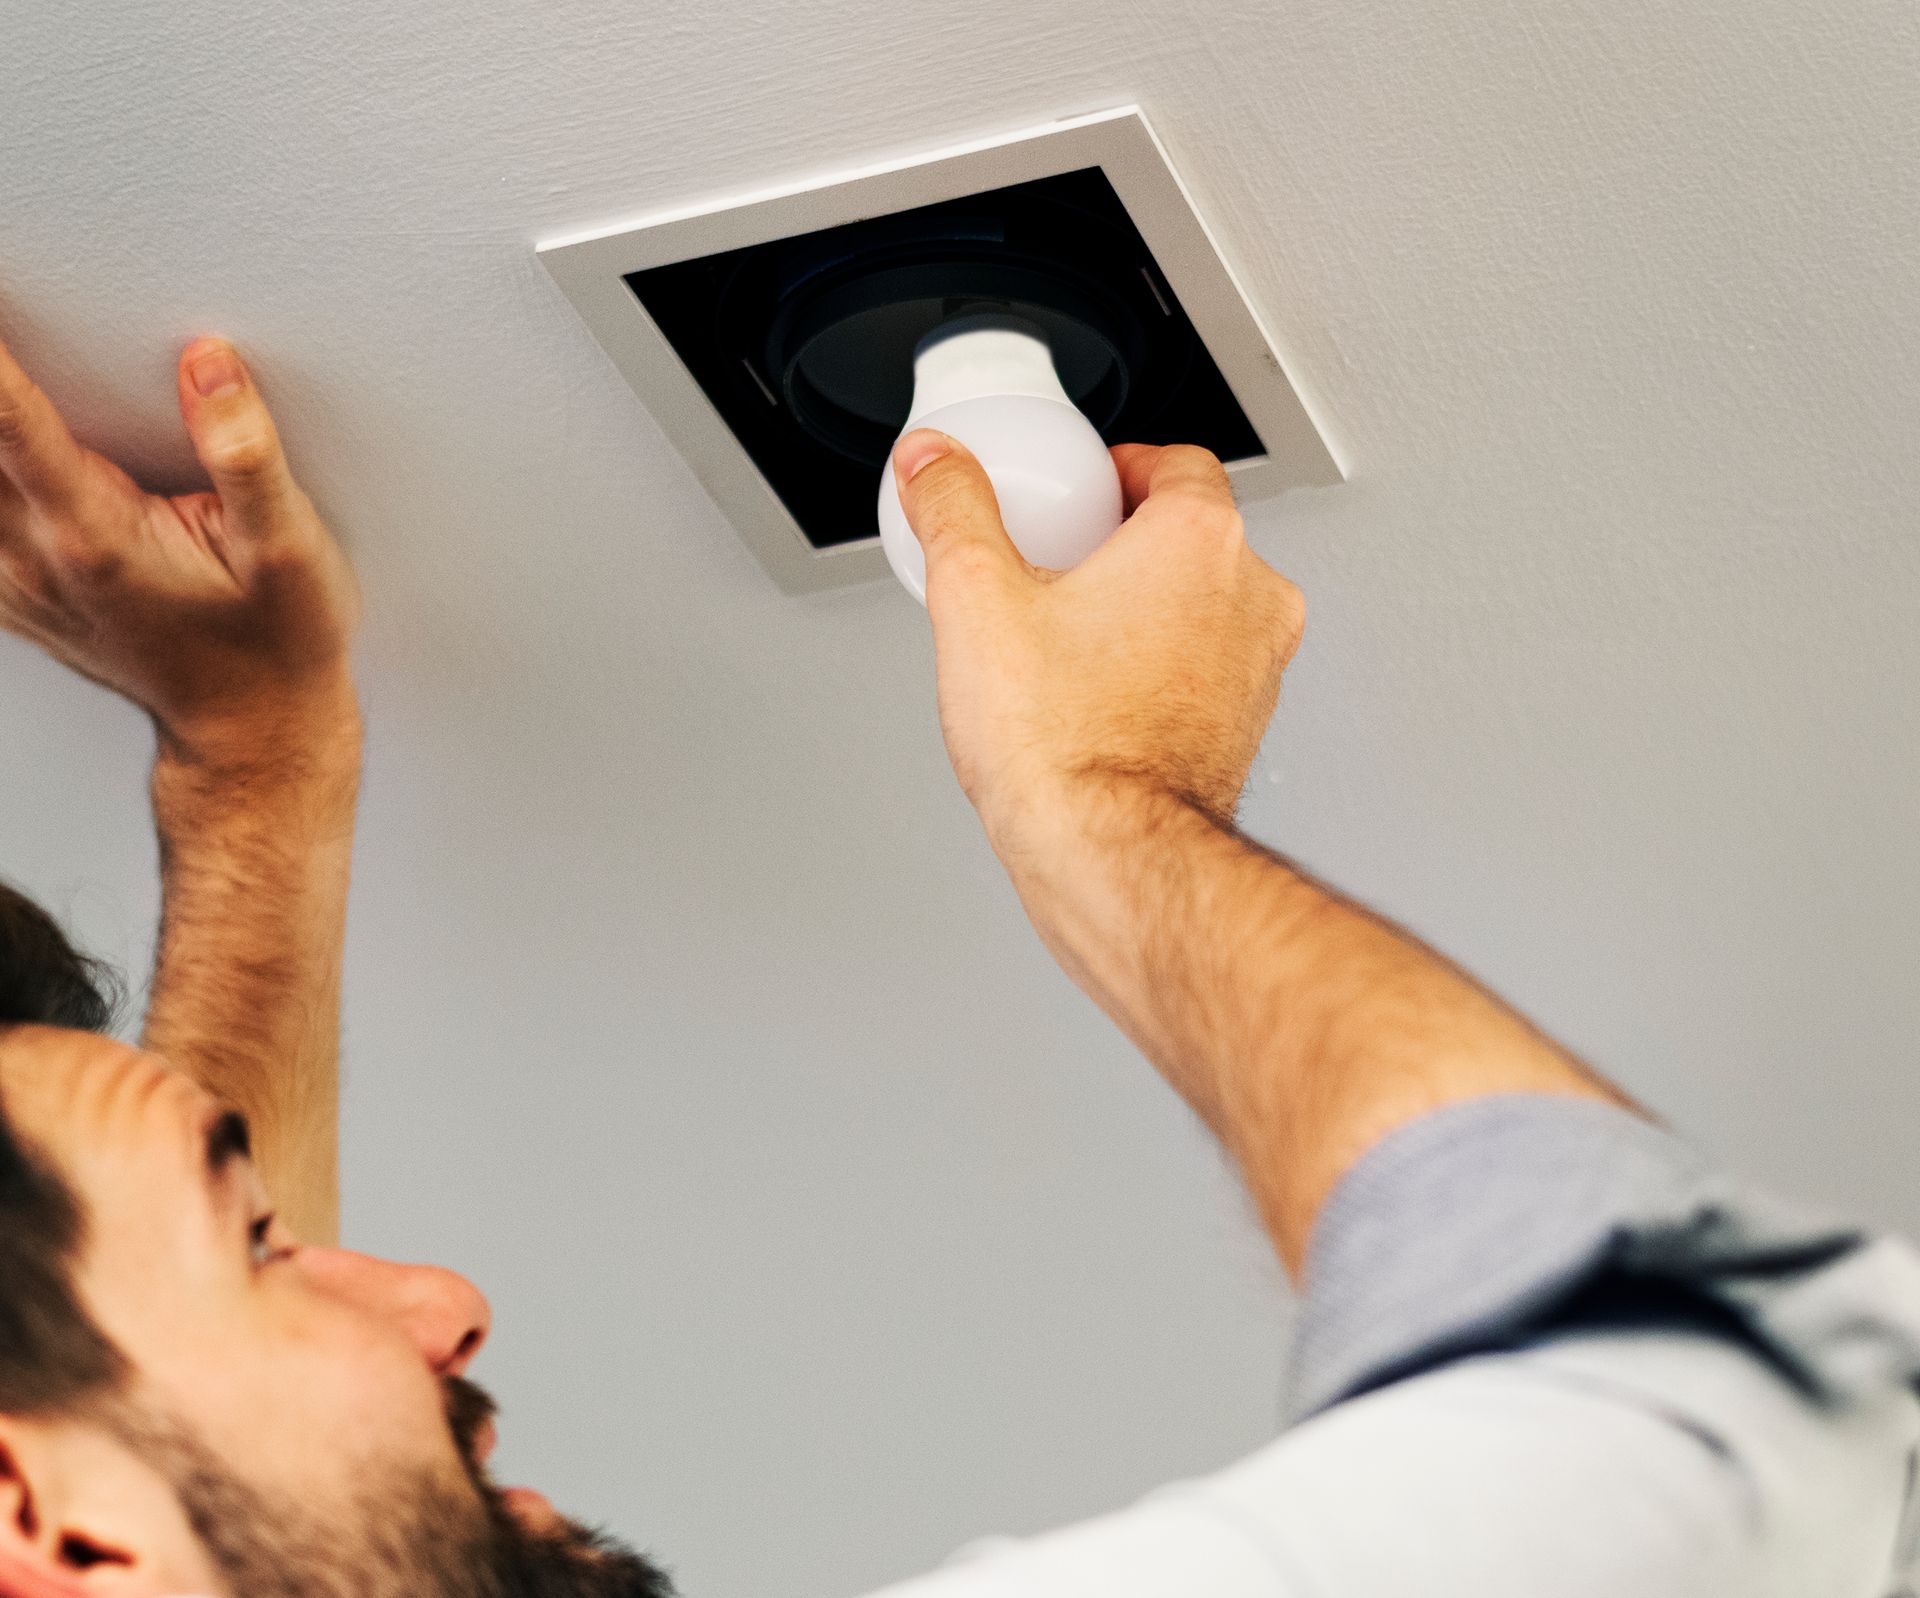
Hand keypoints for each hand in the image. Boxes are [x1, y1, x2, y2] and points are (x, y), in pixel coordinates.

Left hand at [0, 329, 359, 763]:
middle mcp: (31, 557)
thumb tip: (208, 365)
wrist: (252, 733)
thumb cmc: (277, 647)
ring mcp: (9, 578)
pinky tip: (6, 444)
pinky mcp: (8, 586)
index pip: (8, 420)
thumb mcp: (290, 555)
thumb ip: (246, 458)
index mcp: (93, 537)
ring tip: (0, 368)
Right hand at [892, 429, 1304, 850]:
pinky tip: (1096, 697)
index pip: (1175, 461)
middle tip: (1061, 565)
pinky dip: (1160, 669)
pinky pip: (1205, 670)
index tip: (1079, 491)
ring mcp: (1259, 666)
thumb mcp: (975, 598)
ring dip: (1146, 608)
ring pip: (1203, 605)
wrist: (1109, 856)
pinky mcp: (1246, 727)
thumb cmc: (1064, 745)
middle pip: (1191, 533)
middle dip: (1126, 542)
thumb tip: (933, 460)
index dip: (1119, 469)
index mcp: (1200, 539)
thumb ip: (952, 509)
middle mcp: (1252, 595)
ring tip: (1071, 638)